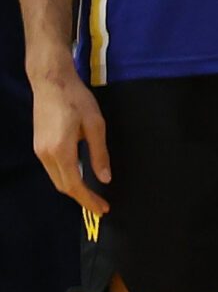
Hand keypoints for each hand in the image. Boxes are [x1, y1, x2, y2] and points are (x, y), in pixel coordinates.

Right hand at [30, 64, 110, 215]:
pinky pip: (53, 169)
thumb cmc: (76, 100)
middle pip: (63, 186)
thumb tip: (105, 179)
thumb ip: (100, 154)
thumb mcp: (96, 126)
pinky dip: (66, 178)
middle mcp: (45, 154)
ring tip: (93, 196)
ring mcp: (39, 150)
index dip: (89, 200)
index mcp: (61, 150)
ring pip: (56, 178)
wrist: (51, 82)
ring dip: (73, 189)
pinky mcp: (38, 144)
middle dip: (82, 199)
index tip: (103, 209)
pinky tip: (80, 178)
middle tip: (101, 206)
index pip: (75, 185)